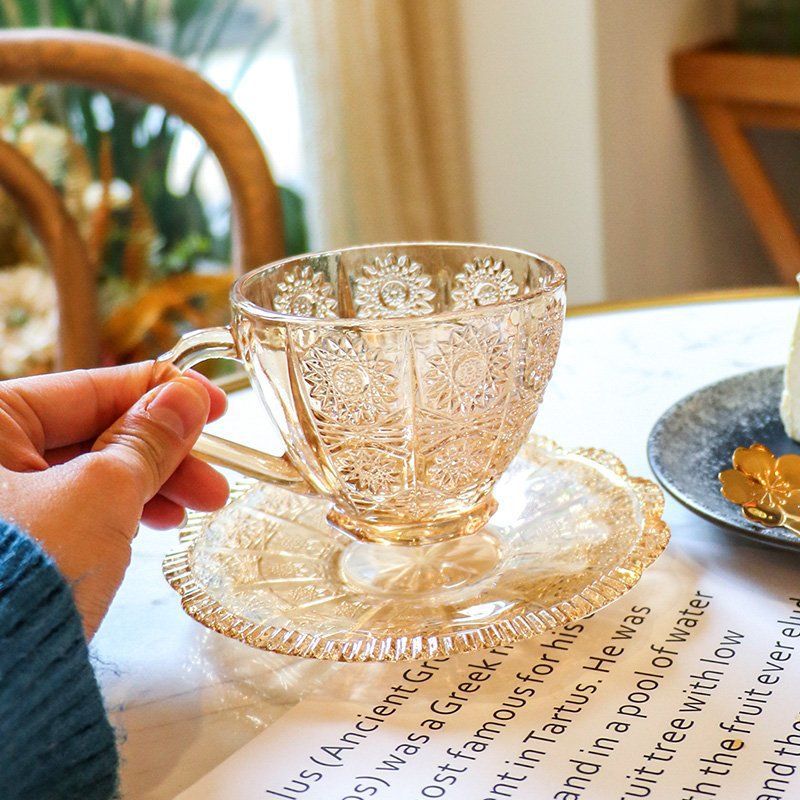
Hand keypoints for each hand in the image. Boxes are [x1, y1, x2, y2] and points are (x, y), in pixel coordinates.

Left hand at [0, 362, 228, 637]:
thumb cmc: (26, 572)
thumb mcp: (102, 492)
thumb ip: (149, 439)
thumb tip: (187, 397)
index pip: (90, 388)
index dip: (162, 392)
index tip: (214, 403)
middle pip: (94, 432)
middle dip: (165, 453)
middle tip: (215, 475)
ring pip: (91, 473)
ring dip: (153, 483)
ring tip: (200, 507)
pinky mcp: (12, 541)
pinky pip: (77, 507)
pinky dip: (122, 509)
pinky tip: (159, 520)